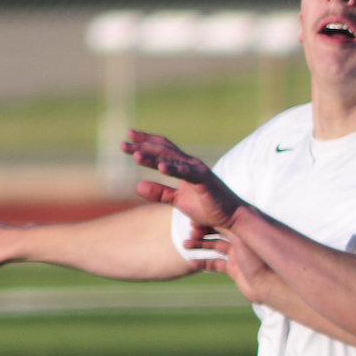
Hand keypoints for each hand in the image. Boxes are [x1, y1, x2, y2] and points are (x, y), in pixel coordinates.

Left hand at [123, 130, 240, 229]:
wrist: (232, 217)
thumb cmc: (208, 208)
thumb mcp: (178, 201)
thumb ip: (160, 193)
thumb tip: (137, 186)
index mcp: (184, 167)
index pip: (162, 149)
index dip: (145, 142)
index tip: (128, 138)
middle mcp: (191, 164)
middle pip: (163, 150)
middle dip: (142, 146)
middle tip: (122, 145)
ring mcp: (198, 171)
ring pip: (172, 159)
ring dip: (153, 157)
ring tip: (135, 155)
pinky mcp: (204, 181)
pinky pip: (186, 173)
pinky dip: (173, 169)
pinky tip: (160, 168)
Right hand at [184, 225, 276, 303]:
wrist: (270, 285)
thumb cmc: (259, 261)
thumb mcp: (242, 240)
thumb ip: (229, 227)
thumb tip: (212, 212)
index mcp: (244, 231)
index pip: (222, 220)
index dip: (208, 219)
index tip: (193, 220)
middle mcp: (241, 241)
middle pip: (217, 231)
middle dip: (202, 231)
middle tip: (189, 232)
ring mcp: (237, 255)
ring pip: (215, 247)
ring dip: (200, 245)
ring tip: (185, 245)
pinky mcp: (235, 269)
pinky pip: (216, 264)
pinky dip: (204, 263)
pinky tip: (192, 262)